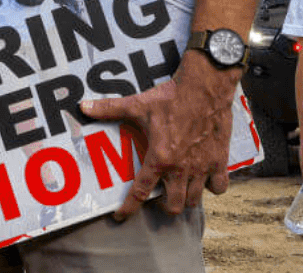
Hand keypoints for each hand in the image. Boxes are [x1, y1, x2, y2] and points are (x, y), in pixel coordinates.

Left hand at [81, 55, 238, 219]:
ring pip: (194, 200)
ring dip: (186, 199)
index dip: (128, 208)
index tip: (121, 215)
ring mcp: (202, 167)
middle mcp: (181, 168)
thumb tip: (83, 107)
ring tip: (181, 190)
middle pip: (173, 206)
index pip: (140, 193)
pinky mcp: (219, 160)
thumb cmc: (172, 97)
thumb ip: (110, 109)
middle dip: (164, 207)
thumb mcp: (138, 105)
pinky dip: (213, 187)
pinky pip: (219, 187)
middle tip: (160, 198)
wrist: (205, 86)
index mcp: (159, 158)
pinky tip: (206, 179)